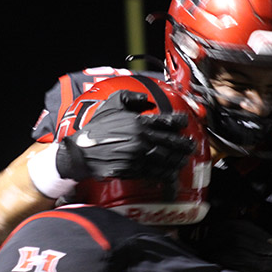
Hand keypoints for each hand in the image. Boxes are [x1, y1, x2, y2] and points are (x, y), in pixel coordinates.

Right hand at [55, 90, 195, 180]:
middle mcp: (141, 139)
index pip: (166, 121)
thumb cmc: (96, 128)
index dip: (179, 122)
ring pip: (166, 159)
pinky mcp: (133, 170)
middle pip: (171, 142)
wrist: (81, 152)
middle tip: (190, 145)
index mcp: (138, 122)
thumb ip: (130, 97)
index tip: (184, 122)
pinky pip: (155, 172)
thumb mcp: (111, 104)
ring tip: (183, 160)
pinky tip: (171, 173)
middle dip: (184, 144)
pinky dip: (166, 174)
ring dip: (177, 160)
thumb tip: (145, 100)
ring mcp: (138, 156)